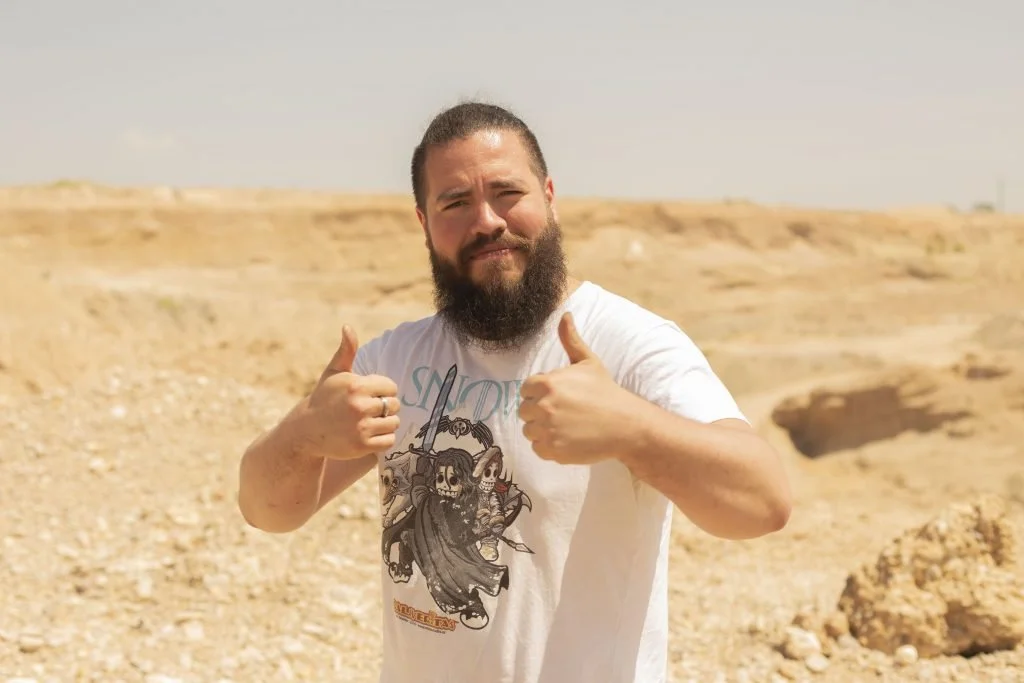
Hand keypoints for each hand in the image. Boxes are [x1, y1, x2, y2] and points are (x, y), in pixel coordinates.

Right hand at [301, 325, 399, 459]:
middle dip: (385, 408)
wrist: (306, 431)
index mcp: (357, 386)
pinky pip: (389, 440)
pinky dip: (383, 439)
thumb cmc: (324, 398)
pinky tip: (370, 435)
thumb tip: (348, 327)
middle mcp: (360, 406)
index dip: (383, 391)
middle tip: (369, 411)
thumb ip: (346, 350)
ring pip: (394, 423)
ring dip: (386, 424)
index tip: (370, 395)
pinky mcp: (362, 446)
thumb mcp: (334, 373)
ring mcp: (361, 427)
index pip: (391, 387)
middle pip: (395, 405)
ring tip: (369, 422)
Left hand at [518, 312, 637, 464]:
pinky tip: (568, 439)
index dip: (541, 393)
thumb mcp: (588, 362)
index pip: (527, 389)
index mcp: (546, 383)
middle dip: (540, 411)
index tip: (560, 397)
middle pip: (525, 411)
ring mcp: (547, 431)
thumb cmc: (606, 391)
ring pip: (529, 431)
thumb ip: (570, 339)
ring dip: (543, 430)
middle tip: (565, 412)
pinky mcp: (552, 451)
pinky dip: (549, 446)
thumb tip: (565, 314)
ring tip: (566, 426)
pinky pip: (538, 449)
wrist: (625, 424)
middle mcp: (543, 407)